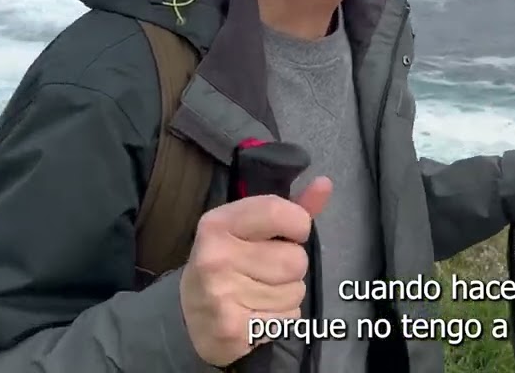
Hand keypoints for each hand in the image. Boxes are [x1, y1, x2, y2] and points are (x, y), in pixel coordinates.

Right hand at [179, 176, 332, 366]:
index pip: (278, 212)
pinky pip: (288, 319)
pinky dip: (281, 319)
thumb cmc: (228, 264)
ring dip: (287, 295)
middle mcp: (215, 257)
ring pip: (296, 292)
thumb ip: (290, 208)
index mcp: (218, 223)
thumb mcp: (250, 230)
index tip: (290, 234)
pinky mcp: (232, 330)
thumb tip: (325, 184)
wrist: (189, 317)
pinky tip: (256, 315)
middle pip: (296, 259)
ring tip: (259, 294)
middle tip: (264, 272)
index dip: (298, 225)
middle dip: (291, 268)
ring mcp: (220, 295)